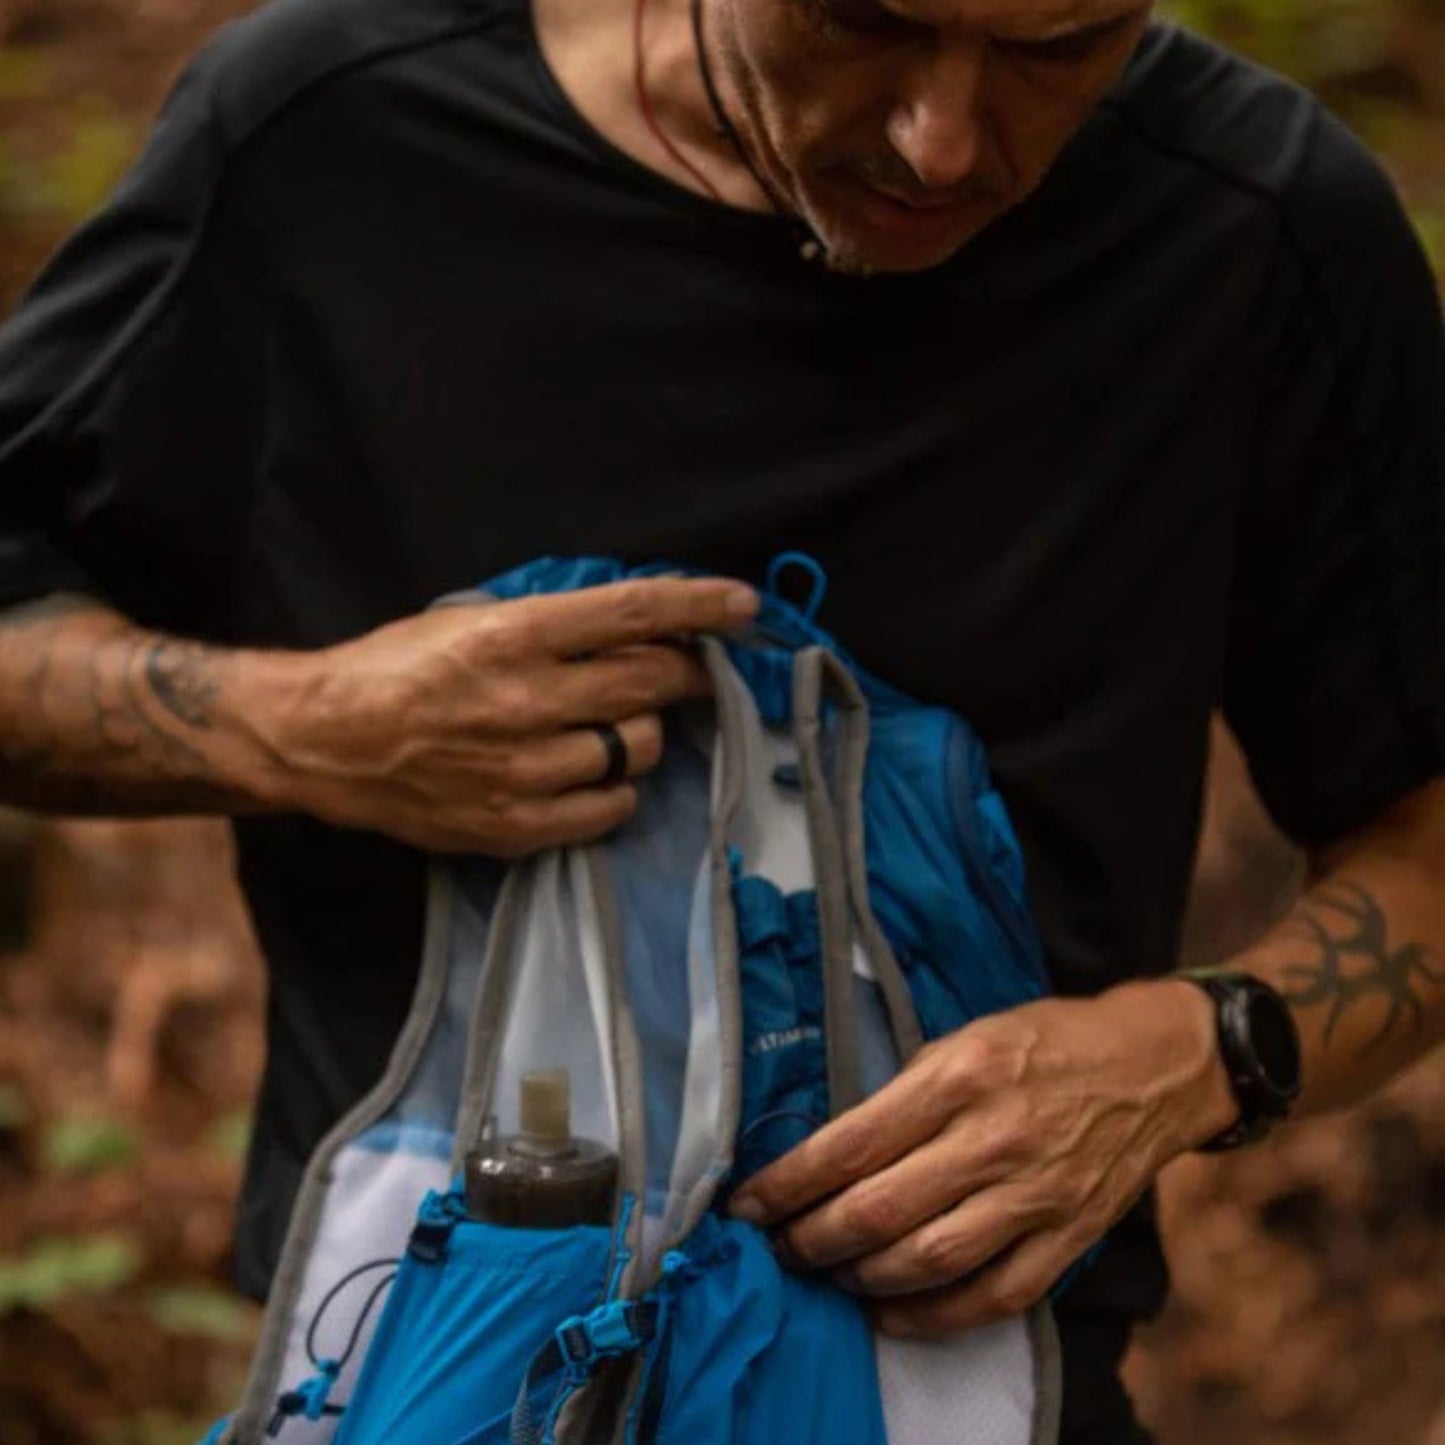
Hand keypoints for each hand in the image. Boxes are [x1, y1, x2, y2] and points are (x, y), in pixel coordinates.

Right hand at [260, 576, 756, 852]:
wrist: (324, 742)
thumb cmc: (394, 668)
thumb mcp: (468, 619)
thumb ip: (550, 625)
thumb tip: (636, 626)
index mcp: (511, 638)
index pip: (631, 615)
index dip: (698, 607)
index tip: (743, 606)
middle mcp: (525, 702)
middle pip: (652, 684)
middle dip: (683, 674)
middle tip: (681, 672)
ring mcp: (524, 770)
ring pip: (639, 750)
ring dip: (640, 733)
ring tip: (609, 726)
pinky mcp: (516, 825)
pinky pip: (611, 809)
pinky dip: (616, 790)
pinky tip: (590, 774)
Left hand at [727, 981, 1235, 1338]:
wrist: (1152, 1066)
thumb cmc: (1044, 1043)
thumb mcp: (964, 1039)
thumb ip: (904, 1094)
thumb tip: (832, 1151)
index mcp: (958, 1076)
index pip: (851, 1145)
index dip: (788, 1184)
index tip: (747, 1205)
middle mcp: (993, 1138)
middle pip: (879, 1211)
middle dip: (811, 1239)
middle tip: (780, 1247)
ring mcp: (1035, 1194)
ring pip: (927, 1261)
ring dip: (861, 1278)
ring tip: (828, 1273)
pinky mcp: (1068, 1237)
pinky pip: (992, 1296)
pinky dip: (932, 1316)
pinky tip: (890, 1313)